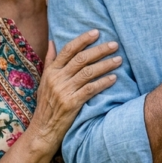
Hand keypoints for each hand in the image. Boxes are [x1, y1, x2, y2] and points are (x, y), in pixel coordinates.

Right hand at [29, 30, 121, 154]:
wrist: (43, 130)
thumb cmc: (45, 104)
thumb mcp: (44, 81)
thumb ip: (50, 61)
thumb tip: (51, 41)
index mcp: (51, 71)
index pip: (68, 49)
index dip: (83, 39)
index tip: (97, 32)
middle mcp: (57, 79)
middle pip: (81, 59)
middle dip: (99, 50)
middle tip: (114, 44)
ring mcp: (64, 91)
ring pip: (88, 72)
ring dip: (105, 65)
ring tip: (119, 59)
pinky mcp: (72, 104)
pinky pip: (91, 89)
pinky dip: (103, 82)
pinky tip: (114, 78)